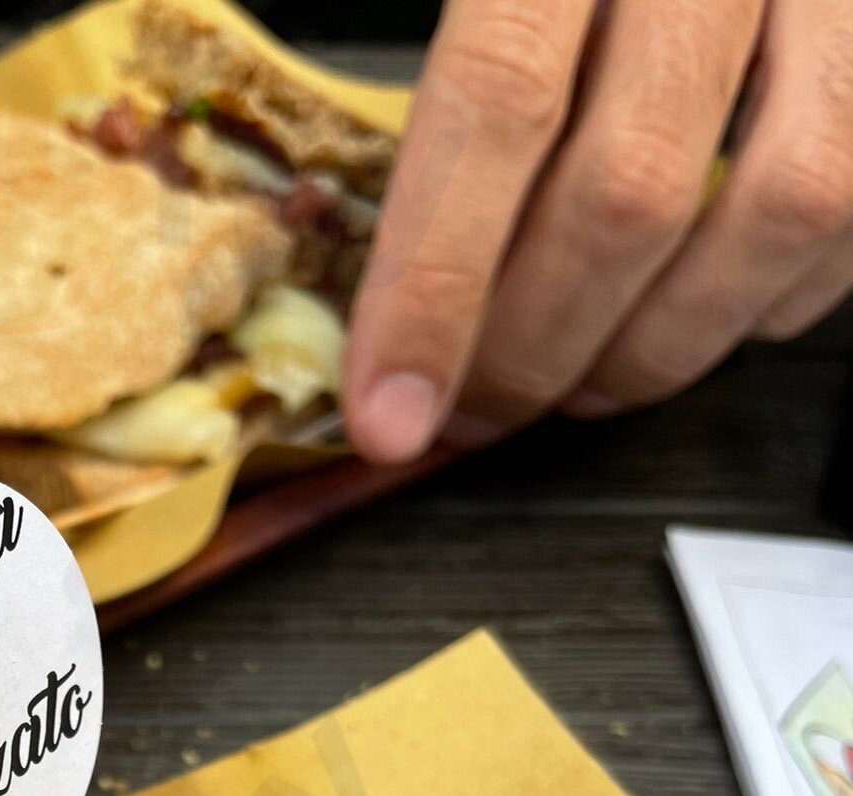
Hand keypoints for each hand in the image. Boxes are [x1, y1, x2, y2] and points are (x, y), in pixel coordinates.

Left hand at [344, 0, 852, 460]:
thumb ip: (454, 40)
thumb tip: (367, 234)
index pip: (496, 102)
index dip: (435, 282)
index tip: (389, 411)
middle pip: (629, 187)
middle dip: (533, 344)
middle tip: (468, 409)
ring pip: (772, 209)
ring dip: (656, 346)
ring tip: (576, 385)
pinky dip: (766, 298)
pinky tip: (689, 316)